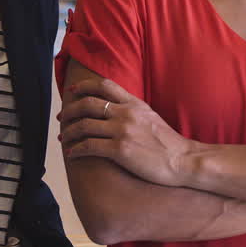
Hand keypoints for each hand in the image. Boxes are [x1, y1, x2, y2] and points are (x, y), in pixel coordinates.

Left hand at [59, 76, 195, 186]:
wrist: (183, 161)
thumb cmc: (168, 144)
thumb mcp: (151, 118)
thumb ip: (133, 111)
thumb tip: (116, 110)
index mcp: (134, 104)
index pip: (104, 86)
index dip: (84, 87)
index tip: (72, 91)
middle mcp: (126, 113)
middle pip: (88, 104)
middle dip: (70, 110)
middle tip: (62, 118)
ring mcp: (122, 131)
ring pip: (84, 125)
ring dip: (69, 132)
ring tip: (64, 139)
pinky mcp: (120, 150)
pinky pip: (89, 146)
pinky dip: (76, 150)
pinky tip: (72, 155)